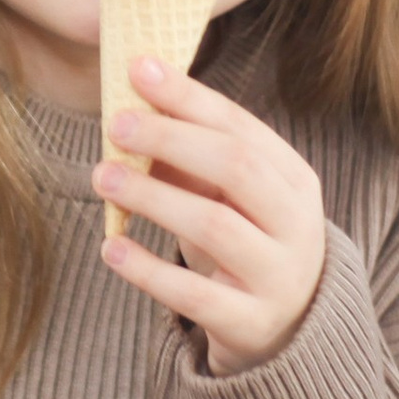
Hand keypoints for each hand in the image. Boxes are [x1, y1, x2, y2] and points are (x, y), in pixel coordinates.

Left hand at [93, 55, 326, 373]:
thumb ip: (191, 156)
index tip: (138, 68)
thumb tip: (131, 105)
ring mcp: (277, 275)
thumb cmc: (247, 242)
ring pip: (216, 226)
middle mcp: (295, 222)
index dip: (188, 96)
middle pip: (237, 166)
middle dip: (173, 138)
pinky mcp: (250, 322)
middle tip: (116, 123)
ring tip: (103, 177)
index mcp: (293, 178)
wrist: (291, 330)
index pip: (241, 127)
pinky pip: (195, 295)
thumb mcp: (231, 197)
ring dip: (154, 196)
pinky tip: (112, 248)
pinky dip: (149, 269)